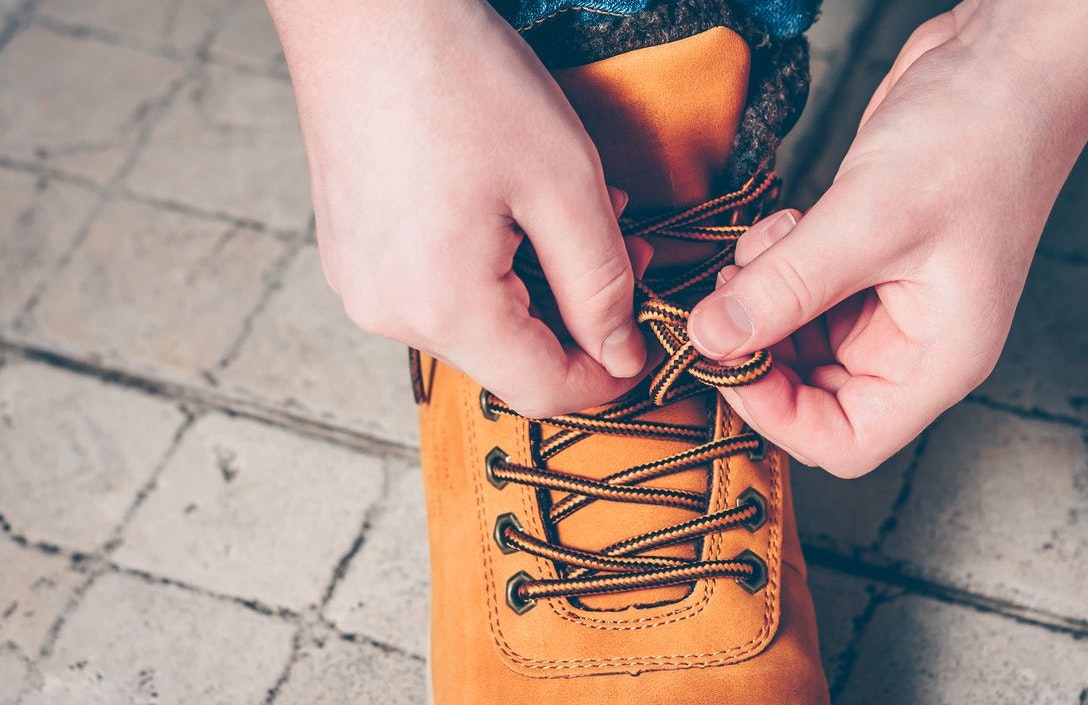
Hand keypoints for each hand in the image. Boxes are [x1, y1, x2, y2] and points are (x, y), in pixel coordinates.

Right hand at [268, 0, 646, 417]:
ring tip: (579, 214)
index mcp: (441, 307)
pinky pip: (437, 287)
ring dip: (540, 284)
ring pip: (476, 321)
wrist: (363, 10)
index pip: (541, 390)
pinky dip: (492, 265)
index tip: (646, 349)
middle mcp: (387, 312)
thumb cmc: (463, 79)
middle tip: (631, 252)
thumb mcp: (565, 185)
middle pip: (507, 358)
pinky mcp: (353, 252)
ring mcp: (361, 282)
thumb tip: (620, 357)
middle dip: (578, 320)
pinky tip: (519, 207)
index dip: (606, 381)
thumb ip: (602, 286)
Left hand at [688, 2, 1087, 476]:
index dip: (777, 416)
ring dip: (762, 301)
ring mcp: (888, 304)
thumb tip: (709, 338)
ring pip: (797, 341)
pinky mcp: (864, 262)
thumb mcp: (868, 221)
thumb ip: (785, 288)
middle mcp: (913, 345)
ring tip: (768, 243)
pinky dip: (774, 270)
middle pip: (812, 394)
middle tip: (730, 294)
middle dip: (760, 350)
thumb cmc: (975, 142)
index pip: (847, 441)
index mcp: (937, 361)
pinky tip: (784, 226)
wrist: (1004, 63)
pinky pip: (800, 294)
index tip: (727, 360)